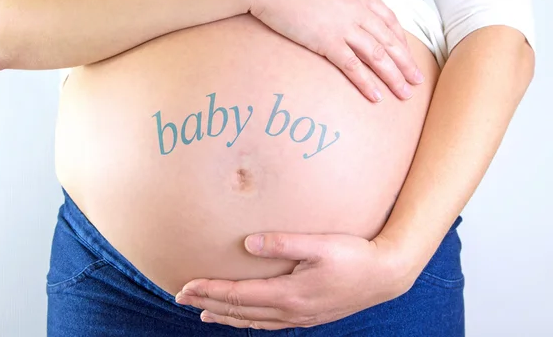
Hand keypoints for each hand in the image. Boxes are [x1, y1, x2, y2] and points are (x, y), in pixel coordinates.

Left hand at [175, 232, 414, 329]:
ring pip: (253, 321)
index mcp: (289, 293)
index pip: (238, 295)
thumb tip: (247, 243)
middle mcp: (290, 310)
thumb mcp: (319, 244)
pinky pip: (270, 323)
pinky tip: (246, 318)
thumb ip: (282, 243)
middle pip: (239, 310)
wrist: (386, 275)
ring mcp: (300, 316)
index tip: (184, 287)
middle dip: (208, 303)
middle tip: (181, 298)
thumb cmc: (354, 256)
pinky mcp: (309, 315)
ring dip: (226, 315)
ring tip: (205, 312)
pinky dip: (249, 321)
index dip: (209, 290)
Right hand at [241, 0, 422, 101]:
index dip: (401, 40)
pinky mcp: (326, 41)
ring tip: (404, 94)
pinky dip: (366, 83)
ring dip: (394, 77)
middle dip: (406, 63)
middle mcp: (357, 10)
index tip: (407, 54)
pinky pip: (352, 66)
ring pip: (377, 55)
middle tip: (417, 80)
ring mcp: (343, 26)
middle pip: (389, 40)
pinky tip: (376, 97)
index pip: (388, 20)